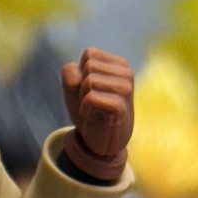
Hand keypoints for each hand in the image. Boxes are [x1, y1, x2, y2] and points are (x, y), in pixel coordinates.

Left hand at [61, 49, 133, 179]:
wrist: (102, 143)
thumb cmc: (90, 111)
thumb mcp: (75, 87)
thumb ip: (71, 72)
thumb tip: (79, 79)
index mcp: (119, 64)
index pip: (89, 54)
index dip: (81, 74)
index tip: (90, 90)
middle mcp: (126, 73)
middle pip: (88, 67)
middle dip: (82, 87)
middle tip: (92, 103)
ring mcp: (126, 89)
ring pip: (88, 81)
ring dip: (83, 99)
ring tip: (95, 110)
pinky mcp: (121, 106)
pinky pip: (90, 98)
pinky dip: (85, 109)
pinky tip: (95, 117)